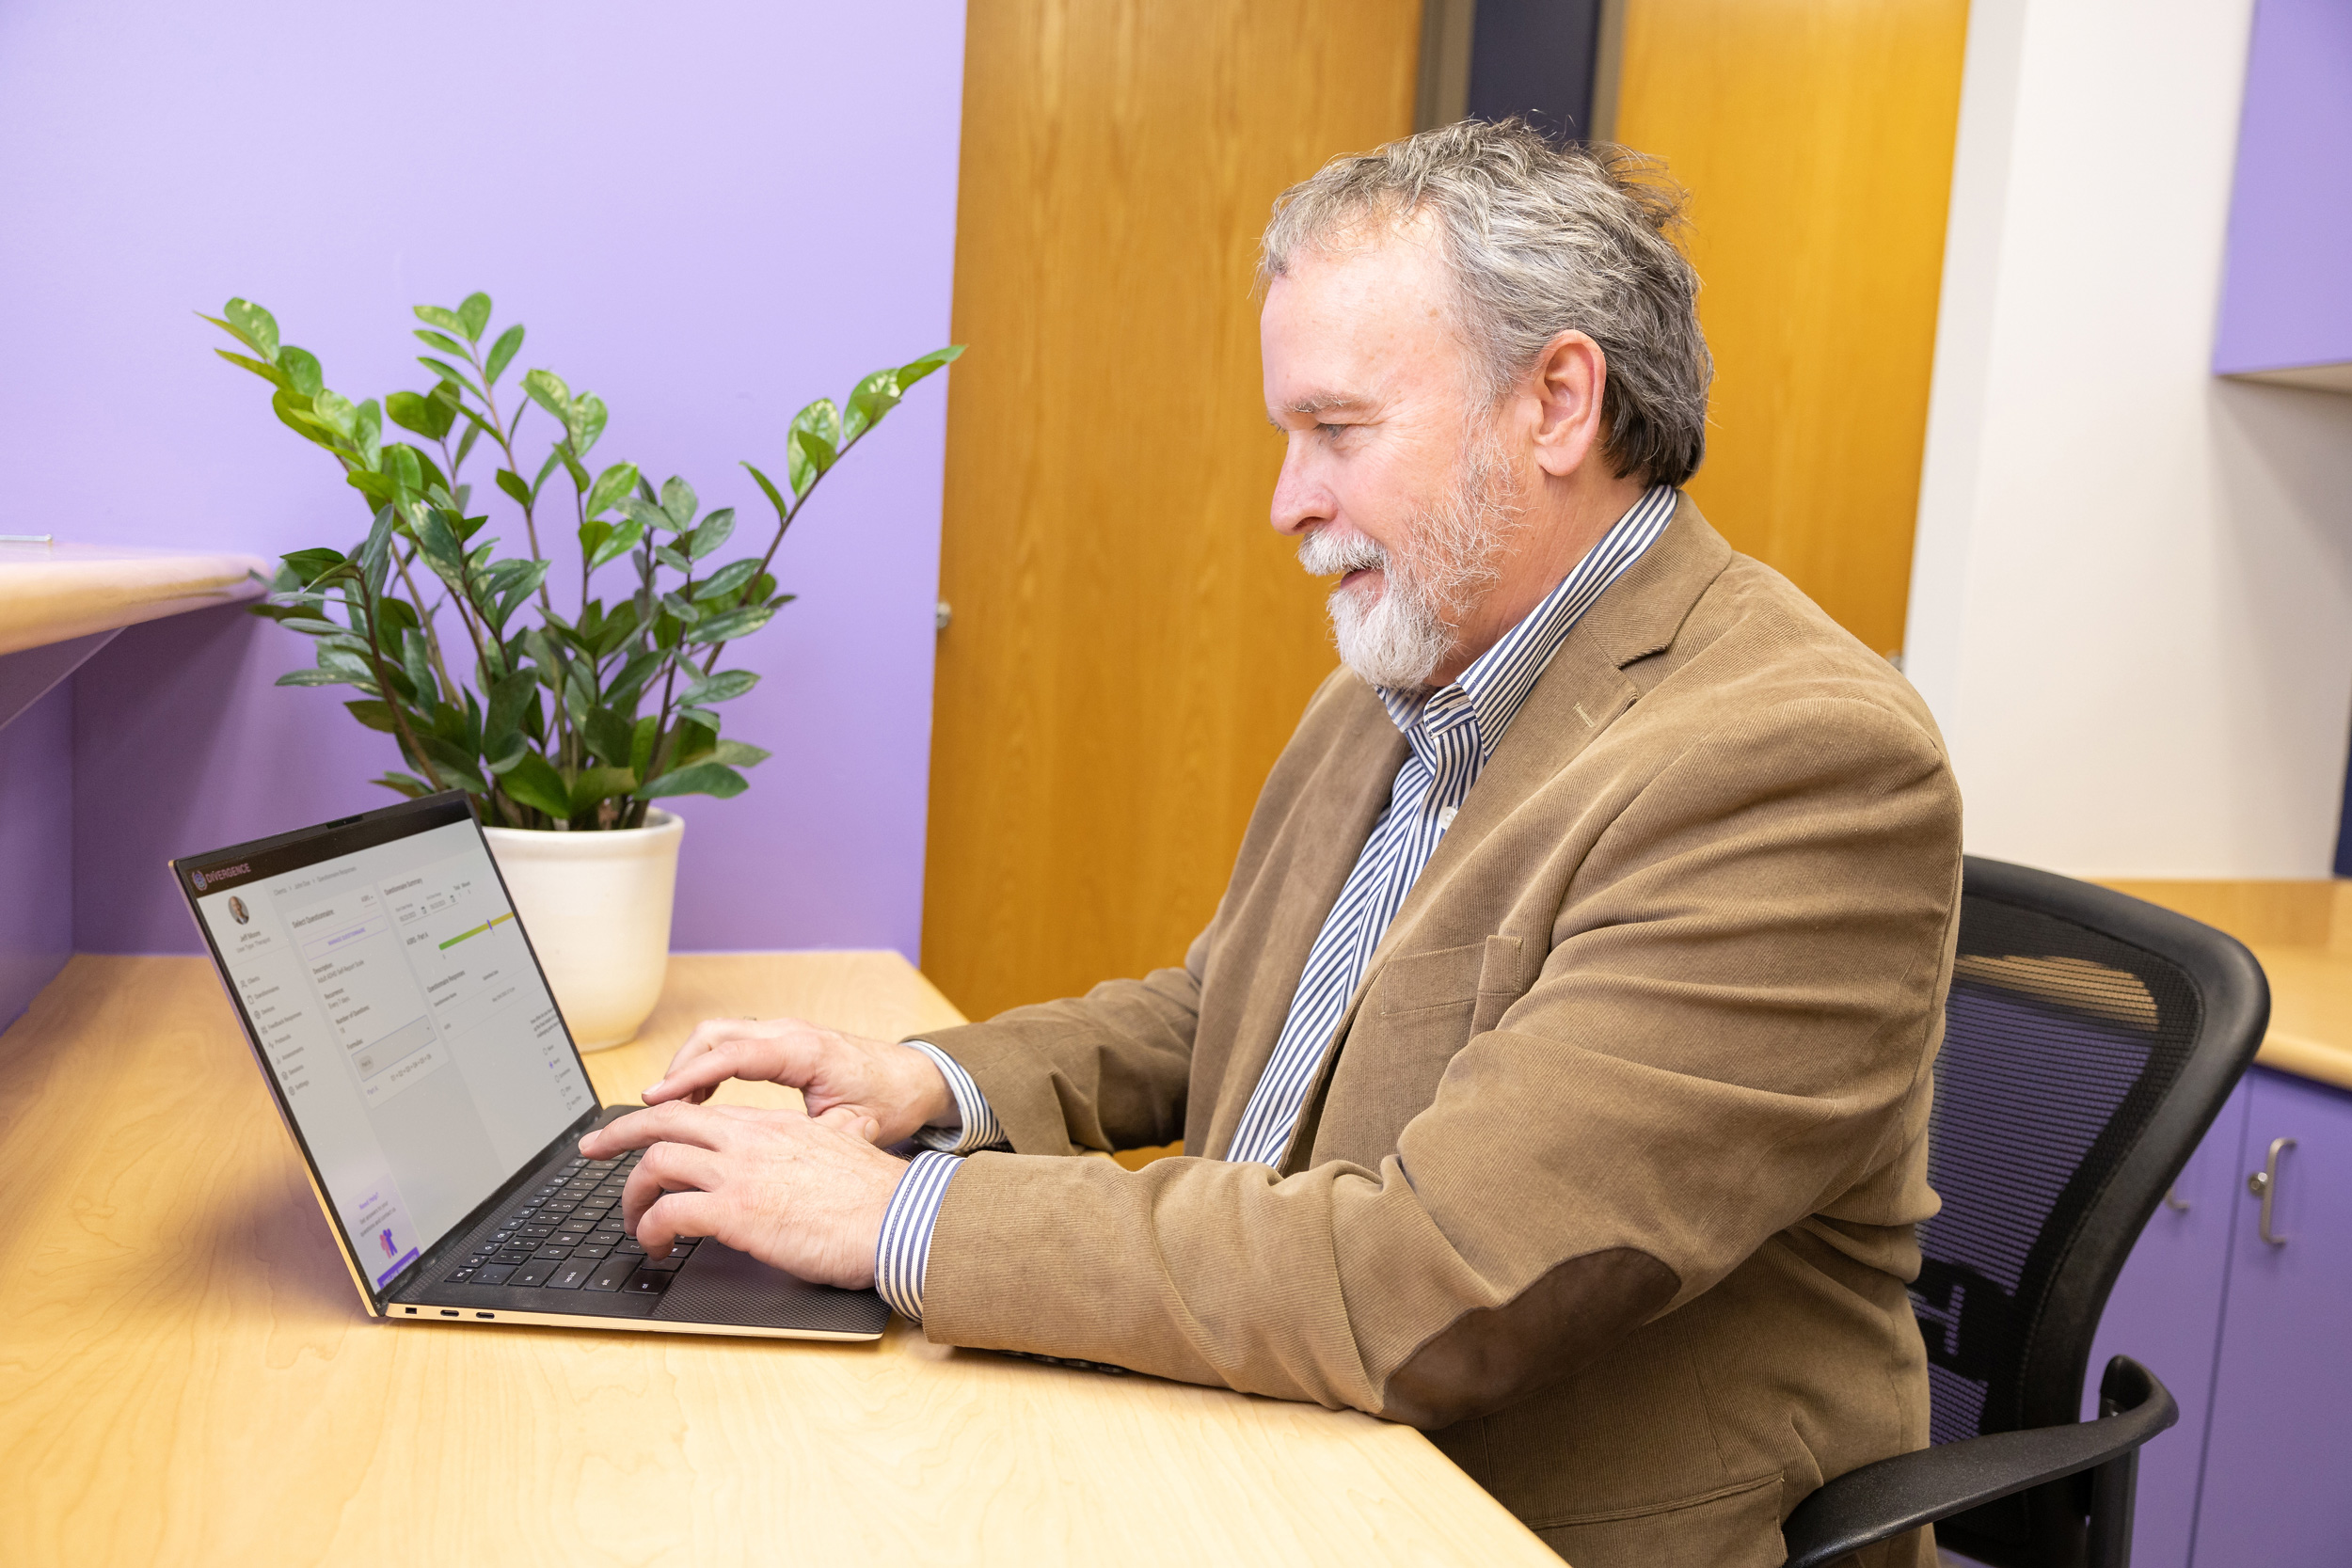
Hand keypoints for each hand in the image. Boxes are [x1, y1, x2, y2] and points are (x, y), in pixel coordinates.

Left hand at [578, 1101, 907, 1288]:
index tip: (631, 1135)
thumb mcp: (832, 1156)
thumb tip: (788, 1169)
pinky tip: (658, 1247)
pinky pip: (670, 1212)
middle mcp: (748, 1139)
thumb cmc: (875, 1201)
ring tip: (635, 1223)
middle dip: (615, 1135)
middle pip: (661, 1122)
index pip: (696, 1112)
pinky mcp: (738, 1211)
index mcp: (769, 1126)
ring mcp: (740, 1172)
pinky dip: (651, 1229)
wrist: (899, 1220)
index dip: (656, 1121)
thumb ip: (800, 1154)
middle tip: (589, 1150)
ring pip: (656, 1164)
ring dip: (632, 1197)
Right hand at [642, 1016, 956, 1145]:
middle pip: (714, 1036)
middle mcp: (790, 1033)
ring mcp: (784, 1033)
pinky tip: (696, 1100)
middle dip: (675, 1069)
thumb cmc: (889, 1103)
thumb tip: (770, 1164)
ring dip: (688, 1067)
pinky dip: (706, 1066)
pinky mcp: (782, 1041)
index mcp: (804, 1052)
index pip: (731, 1055)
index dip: (688, 1077)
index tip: (654, 1099)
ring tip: (664, 1110)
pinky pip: (731, 1043)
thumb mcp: (854, 1127)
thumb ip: (813, 1139)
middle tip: (645, 1110)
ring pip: (718, 1036)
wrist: (918, 1079)